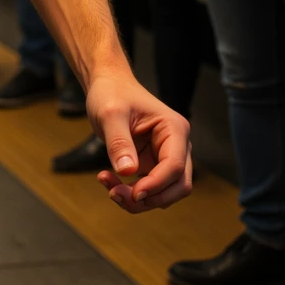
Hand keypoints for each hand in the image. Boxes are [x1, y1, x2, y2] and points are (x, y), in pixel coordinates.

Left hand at [87, 68, 191, 211]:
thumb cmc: (112, 92)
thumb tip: (128, 172)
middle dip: (150, 197)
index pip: (174, 166)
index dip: (156, 185)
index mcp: (174, 129)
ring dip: (139, 199)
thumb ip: (119, 142)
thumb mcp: (110, 114)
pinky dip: (130, 192)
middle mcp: (177, 145)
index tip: (133, 192)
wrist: (107, 86)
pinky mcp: (153, 165)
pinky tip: (107, 180)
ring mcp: (166, 157)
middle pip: (177, 186)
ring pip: (164, 193)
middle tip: (116, 194)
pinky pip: (148, 189)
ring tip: (108, 187)